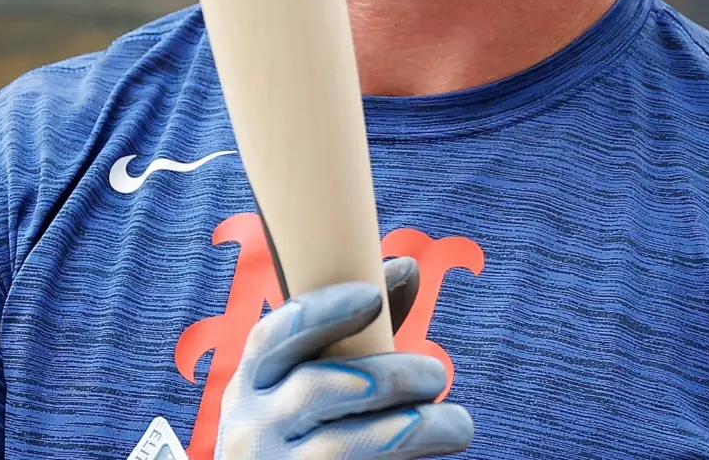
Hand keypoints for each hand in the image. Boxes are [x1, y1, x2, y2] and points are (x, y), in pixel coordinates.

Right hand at [216, 257, 473, 459]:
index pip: (271, 337)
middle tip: (438, 375)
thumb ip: (356, 332)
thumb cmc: (304, 434)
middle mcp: (251, 426)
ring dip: (411, 429)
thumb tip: (406, 267)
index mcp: (250, 384)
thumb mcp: (312, 384)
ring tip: (458, 425)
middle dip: (389, 376)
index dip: (322, 312)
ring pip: (342, 446)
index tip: (372, 297)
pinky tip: (433, 456)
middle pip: (318, 387)